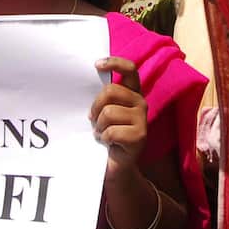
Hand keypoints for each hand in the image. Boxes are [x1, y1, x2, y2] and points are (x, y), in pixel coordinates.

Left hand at [89, 56, 146, 174]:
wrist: (115, 165)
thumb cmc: (106, 135)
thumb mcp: (103, 112)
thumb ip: (102, 98)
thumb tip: (86, 82)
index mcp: (132, 93)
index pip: (130, 70)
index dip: (114, 63)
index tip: (97, 65)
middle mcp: (140, 102)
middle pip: (110, 91)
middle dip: (95, 106)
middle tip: (93, 119)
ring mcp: (142, 119)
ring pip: (108, 112)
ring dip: (99, 126)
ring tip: (101, 133)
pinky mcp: (140, 135)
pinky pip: (112, 131)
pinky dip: (104, 138)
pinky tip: (107, 143)